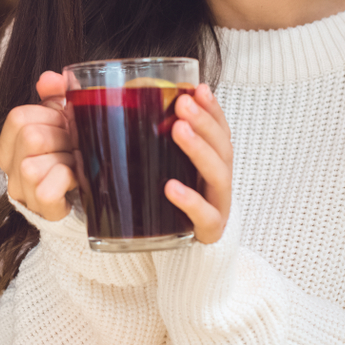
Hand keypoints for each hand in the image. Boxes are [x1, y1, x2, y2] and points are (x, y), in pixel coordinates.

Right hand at [0, 71, 77, 221]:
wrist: (98, 196)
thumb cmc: (76, 153)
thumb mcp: (66, 120)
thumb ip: (57, 94)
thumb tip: (49, 78)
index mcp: (12, 143)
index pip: (18, 117)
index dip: (49, 115)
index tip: (65, 123)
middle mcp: (11, 169)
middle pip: (29, 138)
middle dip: (63, 137)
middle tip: (78, 144)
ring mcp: (24, 192)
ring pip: (33, 165)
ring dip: (67, 159)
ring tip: (79, 163)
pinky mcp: (44, 211)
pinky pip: (47, 190)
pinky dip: (66, 179)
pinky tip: (77, 180)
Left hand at [165, 84, 231, 243]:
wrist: (186, 255)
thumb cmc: (169, 203)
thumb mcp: (165, 168)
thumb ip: (154, 141)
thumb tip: (122, 102)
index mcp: (213, 162)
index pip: (220, 130)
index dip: (213, 109)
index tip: (200, 89)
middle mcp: (220, 181)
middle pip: (222, 147)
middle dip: (204, 122)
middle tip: (183, 103)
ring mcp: (218, 206)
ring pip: (217, 175)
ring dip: (199, 149)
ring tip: (180, 130)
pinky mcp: (208, 232)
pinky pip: (204, 216)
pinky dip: (190, 201)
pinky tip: (172, 187)